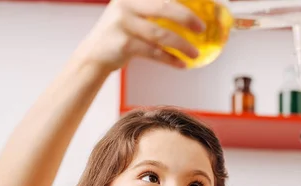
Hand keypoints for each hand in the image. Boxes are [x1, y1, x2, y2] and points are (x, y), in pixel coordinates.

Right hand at [76, 0, 205, 71]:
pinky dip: (170, 59)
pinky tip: (182, 64)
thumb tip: (191, 16)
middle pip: (163, 7)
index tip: (205, 1)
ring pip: (160, 33)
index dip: (182, 3)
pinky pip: (153, 52)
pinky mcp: (123, 44)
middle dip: (186, 18)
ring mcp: (123, 23)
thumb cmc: (122, 33)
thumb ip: (156, 9)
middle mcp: (126, 3)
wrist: (95, 54)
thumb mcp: (134, 13)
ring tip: (195, 54)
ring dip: (182, 45)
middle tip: (201, 28)